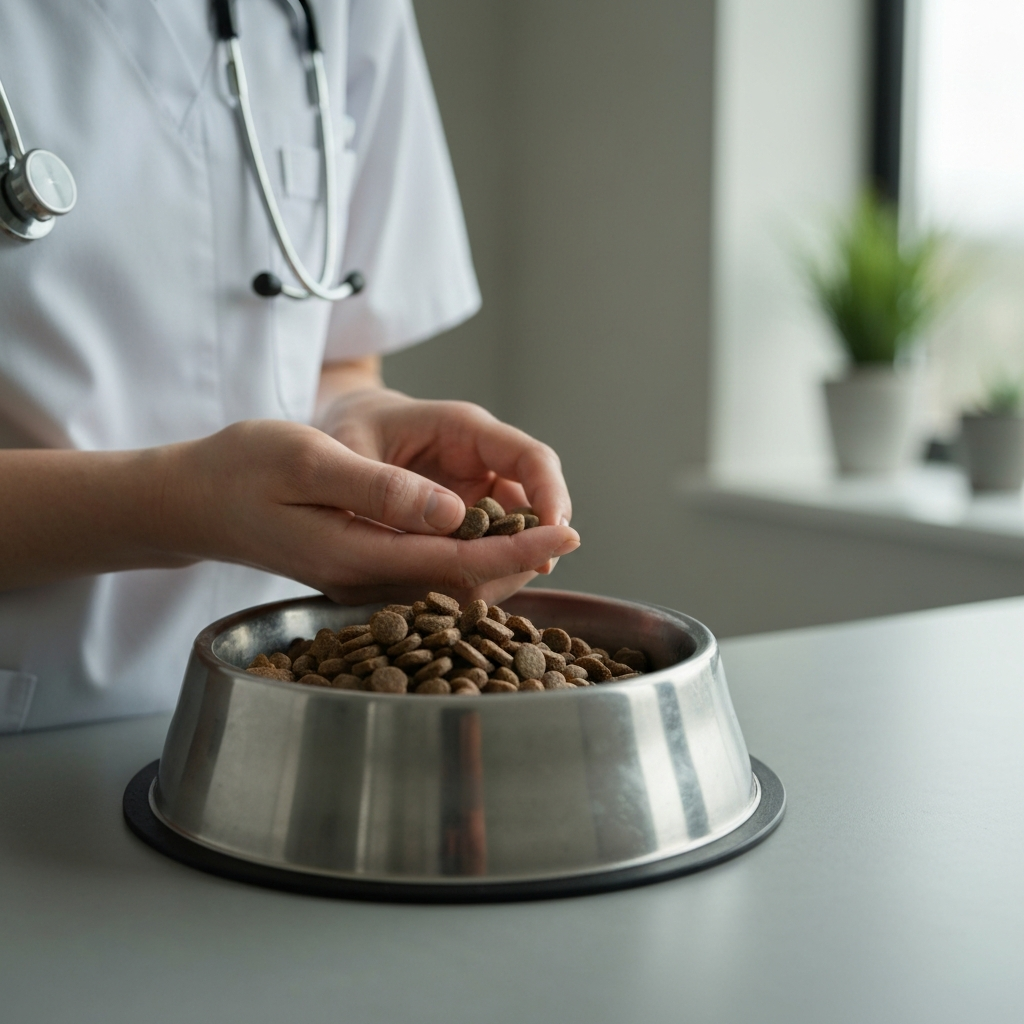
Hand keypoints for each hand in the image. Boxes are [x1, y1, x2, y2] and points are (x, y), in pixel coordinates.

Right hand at [168, 418, 578, 605]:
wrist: (195, 499)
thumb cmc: (243, 469)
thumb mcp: (307, 461)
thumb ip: (379, 490)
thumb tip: (453, 511)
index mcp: (360, 556)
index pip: (459, 563)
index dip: (519, 548)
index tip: (568, 531)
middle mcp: (367, 580)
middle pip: (463, 584)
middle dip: (521, 560)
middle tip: (568, 532)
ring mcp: (361, 579)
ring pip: (448, 582)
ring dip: (498, 561)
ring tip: (542, 533)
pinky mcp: (357, 568)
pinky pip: (426, 571)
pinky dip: (466, 555)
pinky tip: (487, 535)